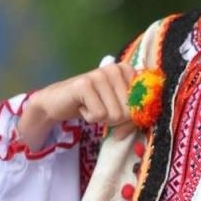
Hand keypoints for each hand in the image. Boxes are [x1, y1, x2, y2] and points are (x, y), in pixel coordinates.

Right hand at [18, 61, 137, 145]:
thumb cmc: (92, 104)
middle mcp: (115, 69)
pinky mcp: (84, 84)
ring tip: (90, 105)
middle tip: (99, 108)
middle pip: (129, 112)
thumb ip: (131, 119)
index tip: (115, 110)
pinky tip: (82, 107)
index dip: (129, 117)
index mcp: (127, 71)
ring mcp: (99, 74)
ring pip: (115, 115)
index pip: (143, 104)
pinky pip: (99, 115)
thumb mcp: (117, 110)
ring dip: (101, 118)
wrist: (58, 102)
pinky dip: (89, 118)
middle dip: (114, 118)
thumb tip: (127, 132)